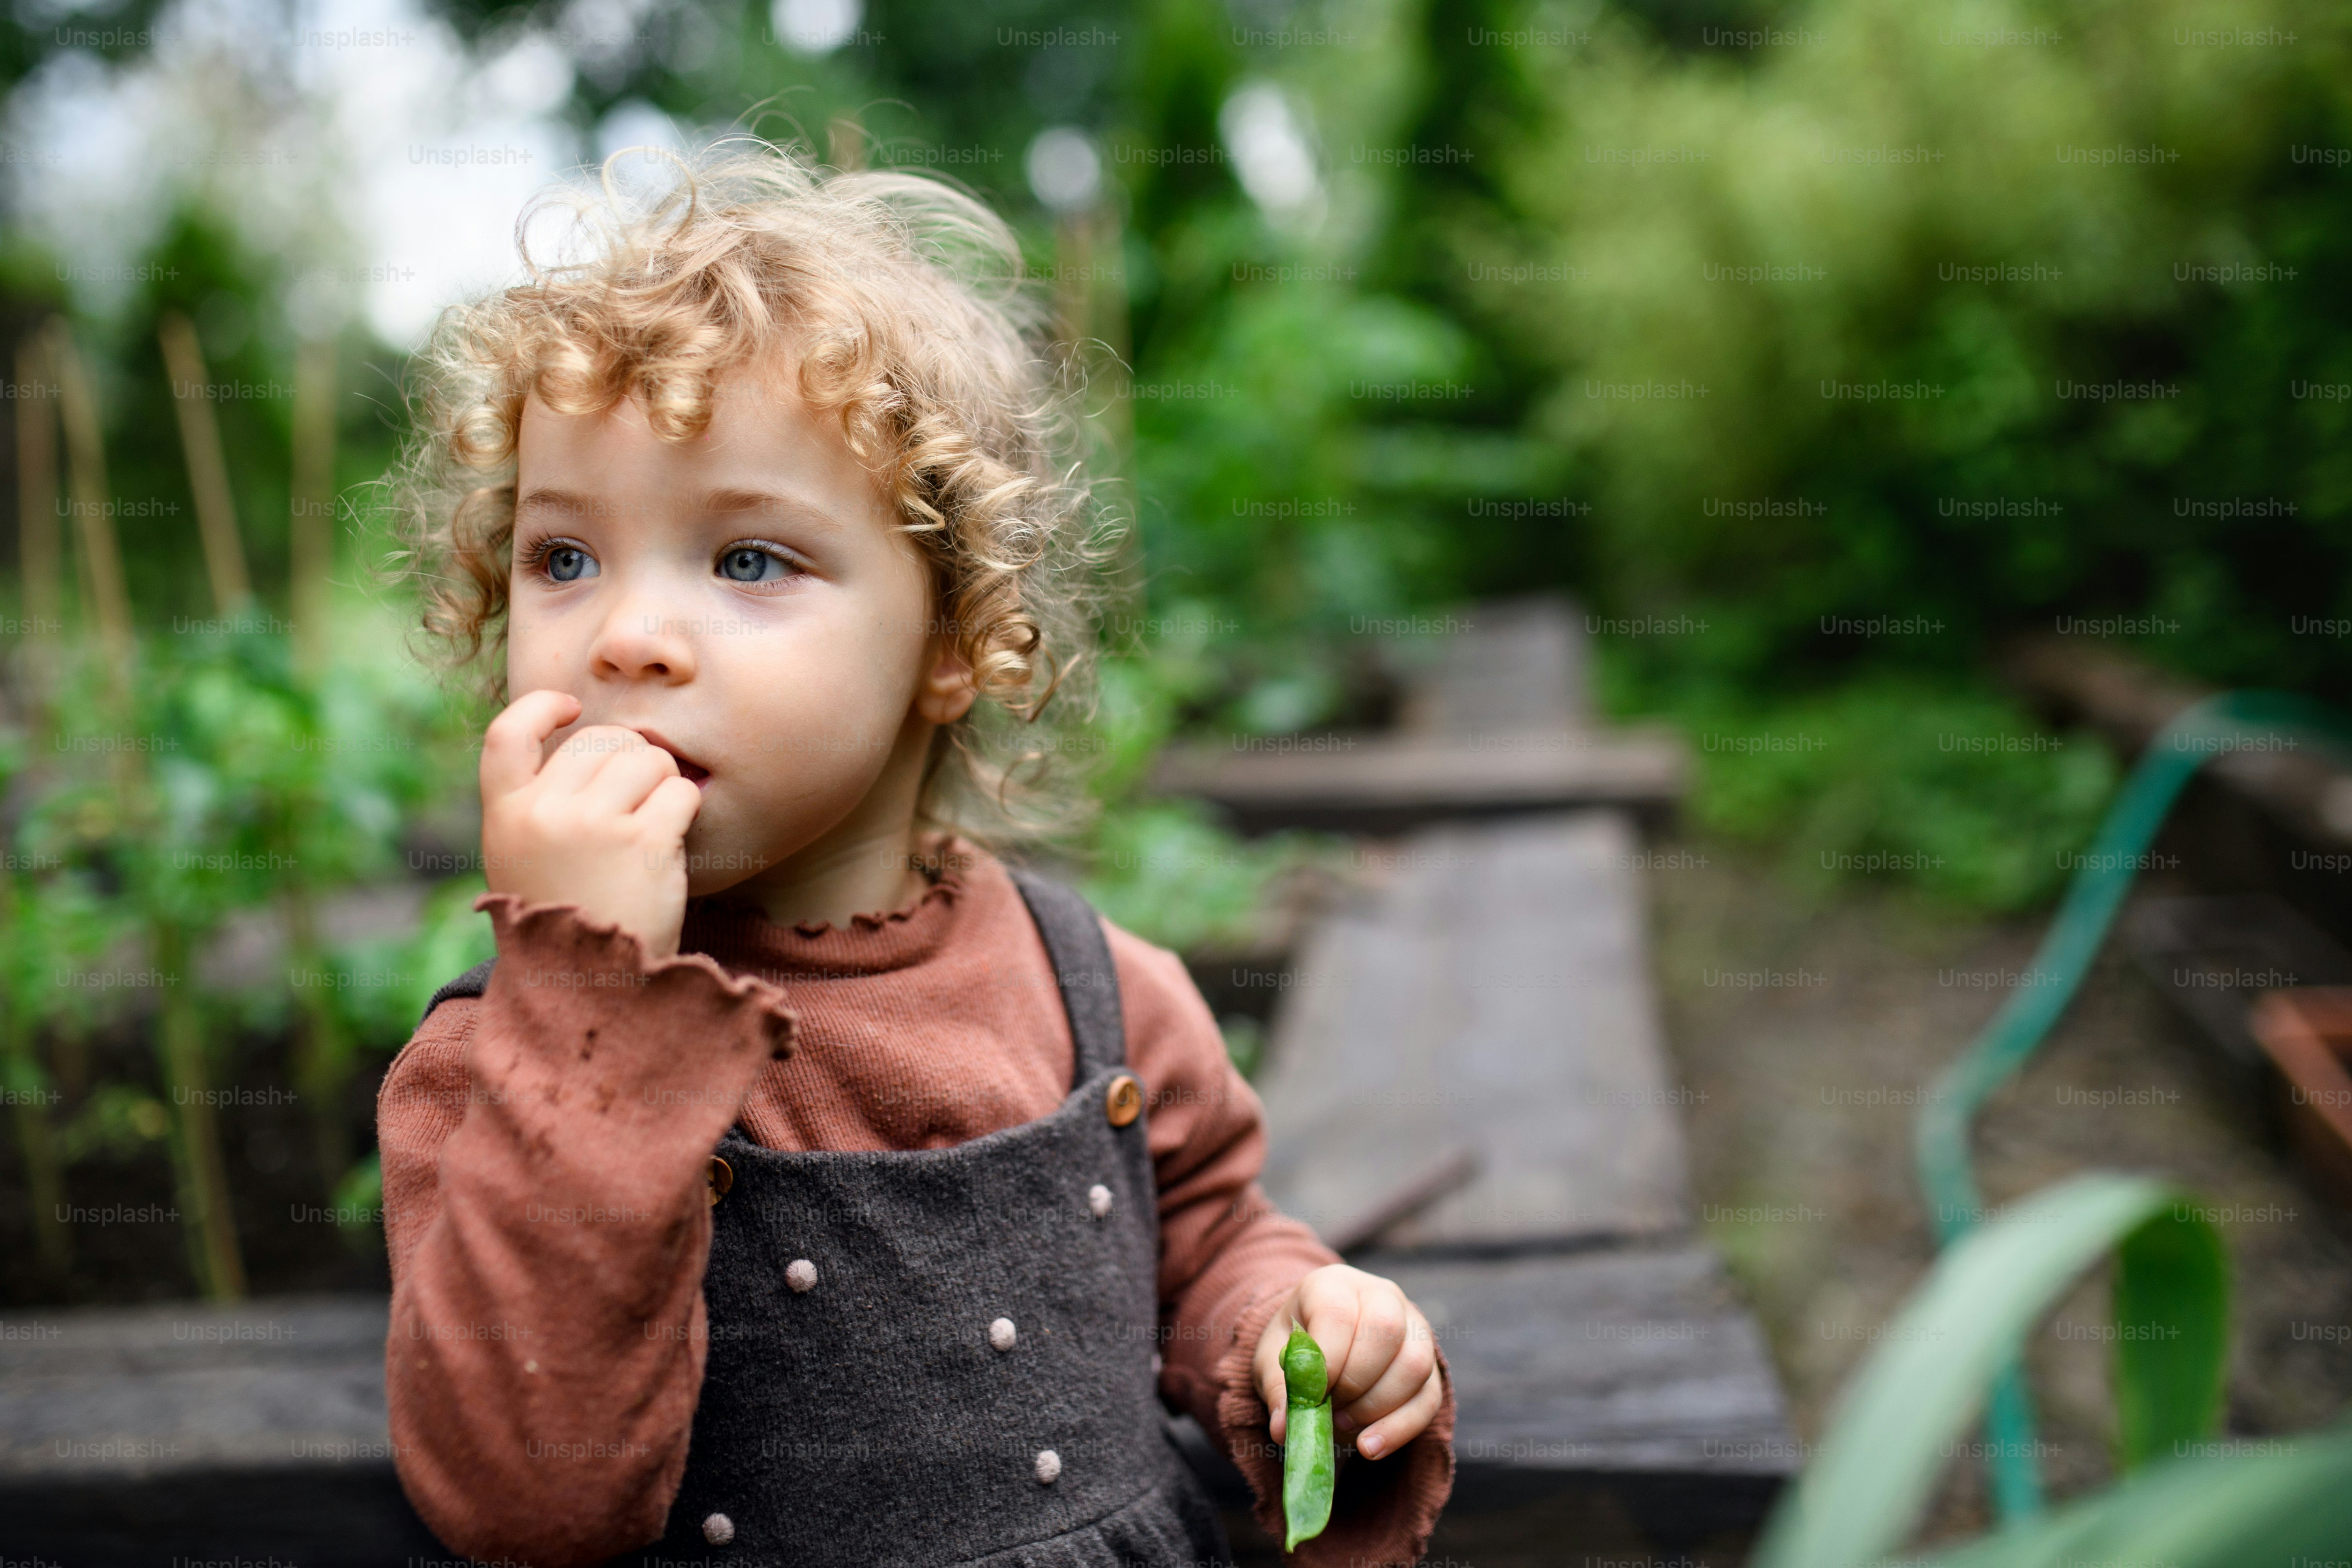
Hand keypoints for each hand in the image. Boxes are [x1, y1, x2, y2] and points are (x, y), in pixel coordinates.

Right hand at [479, 690, 703, 959]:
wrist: (595, 984)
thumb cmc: (570, 915)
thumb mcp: (524, 859)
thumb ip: (539, 803)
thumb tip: (588, 741)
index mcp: (504, 816)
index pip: (506, 733)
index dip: (540, 708)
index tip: (571, 708)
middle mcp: (542, 813)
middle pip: (600, 739)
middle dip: (630, 758)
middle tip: (636, 800)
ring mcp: (591, 825)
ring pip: (646, 757)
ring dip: (662, 782)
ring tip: (652, 824)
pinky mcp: (642, 841)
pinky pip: (680, 791)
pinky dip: (685, 810)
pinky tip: (671, 840)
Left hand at [1252, 1264, 1441, 1460]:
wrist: (1326, 1348)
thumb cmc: (1299, 1349)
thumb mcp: (1273, 1361)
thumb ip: (1278, 1388)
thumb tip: (1284, 1428)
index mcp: (1334, 1284)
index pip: (1339, 1313)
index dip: (1328, 1359)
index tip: (1312, 1395)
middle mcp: (1382, 1296)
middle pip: (1386, 1331)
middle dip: (1355, 1382)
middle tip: (1329, 1410)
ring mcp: (1414, 1327)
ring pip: (1415, 1365)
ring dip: (1377, 1407)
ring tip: (1342, 1423)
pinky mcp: (1431, 1364)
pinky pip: (1429, 1397)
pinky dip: (1400, 1428)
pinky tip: (1369, 1447)